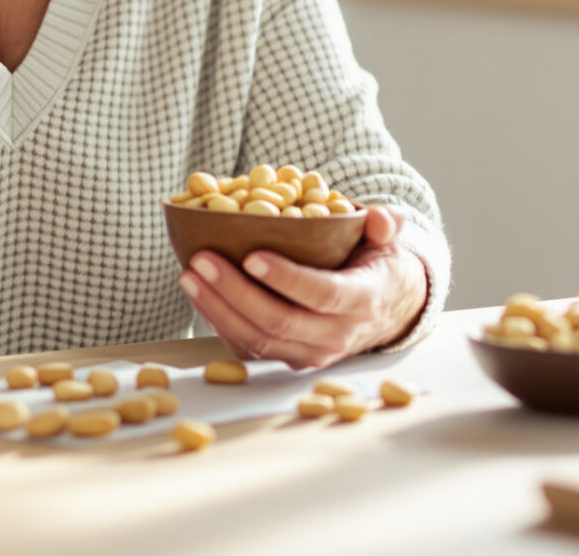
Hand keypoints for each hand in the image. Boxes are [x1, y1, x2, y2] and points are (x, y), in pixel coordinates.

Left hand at [178, 206, 428, 368]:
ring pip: (257, 340)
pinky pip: (247, 347)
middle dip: (235, 290)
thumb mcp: (388, 242)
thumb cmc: (377, 266)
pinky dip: (219, 322)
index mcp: (361, 301)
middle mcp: (335, 336)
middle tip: (202, 259)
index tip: (252, 255)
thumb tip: (377, 217)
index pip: (322, 294)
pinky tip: (198, 295)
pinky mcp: (287, 360)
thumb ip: (387, 223)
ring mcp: (309, 354)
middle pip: (279, 321)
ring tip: (189, 275)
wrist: (384, 311)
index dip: (286, 278)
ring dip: (218, 308)